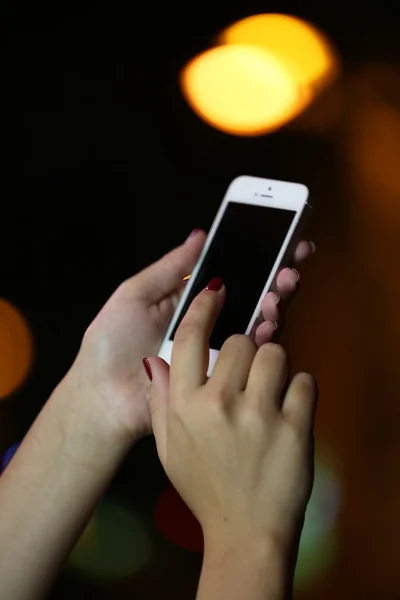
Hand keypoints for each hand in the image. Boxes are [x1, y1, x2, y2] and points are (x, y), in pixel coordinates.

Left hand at [67, 231, 314, 445]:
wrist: (104, 400)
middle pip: (251, 294)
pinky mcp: (223, 377)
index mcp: (188, 301)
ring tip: (280, 289)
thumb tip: (200, 234)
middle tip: (290, 266)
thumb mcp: (135, 296)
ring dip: (275, 301)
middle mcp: (209, 322)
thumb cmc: (111, 346)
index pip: (229, 273)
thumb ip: (170, 268)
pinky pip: (253, 355)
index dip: (256, 257)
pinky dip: (266, 335)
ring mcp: (218, 350)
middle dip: (276, 276)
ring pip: (258, 321)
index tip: (284, 239)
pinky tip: (269, 322)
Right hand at [146, 280, 317, 554]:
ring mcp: (260, 413)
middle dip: (247, 351)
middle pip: (242, 339)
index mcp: (185, 405)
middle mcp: (220, 402)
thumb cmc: (205, 487)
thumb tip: (155, 360)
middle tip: (249, 374)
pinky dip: (301, 391)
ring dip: (275, 366)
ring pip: (276, 352)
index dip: (204, 305)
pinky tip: (290, 410)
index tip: (217, 288)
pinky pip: (305, 380)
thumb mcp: (169, 448)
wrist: (246, 531)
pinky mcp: (295, 426)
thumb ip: (159, 401)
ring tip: (271, 391)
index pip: (191, 336)